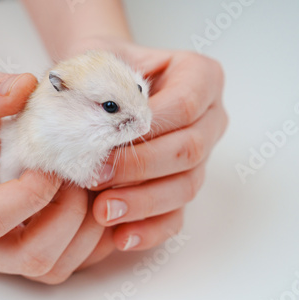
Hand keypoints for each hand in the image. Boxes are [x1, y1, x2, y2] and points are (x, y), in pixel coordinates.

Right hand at [0, 69, 108, 283]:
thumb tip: (25, 87)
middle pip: (29, 255)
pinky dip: (93, 238)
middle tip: (79, 174)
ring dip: (87, 227)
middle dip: (68, 213)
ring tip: (91, 184)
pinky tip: (97, 200)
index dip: (29, 193)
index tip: (51, 162)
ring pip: (53, 266)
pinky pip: (69, 264)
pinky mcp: (25, 254)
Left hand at [73, 39, 227, 250]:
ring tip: (103, 212)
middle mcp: (210, 118)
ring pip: (186, 187)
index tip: (103, 143)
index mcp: (200, 77)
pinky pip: (177, 215)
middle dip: (140, 168)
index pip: (185, 106)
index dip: (147, 129)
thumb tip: (89, 128)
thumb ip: (106, 86)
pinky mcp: (183, 187)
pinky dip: (151, 229)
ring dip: (143, 203)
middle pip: (190, 150)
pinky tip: (121, 237)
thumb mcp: (102, 62)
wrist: (101, 84)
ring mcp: (202, 157)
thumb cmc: (103, 70)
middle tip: (96, 178)